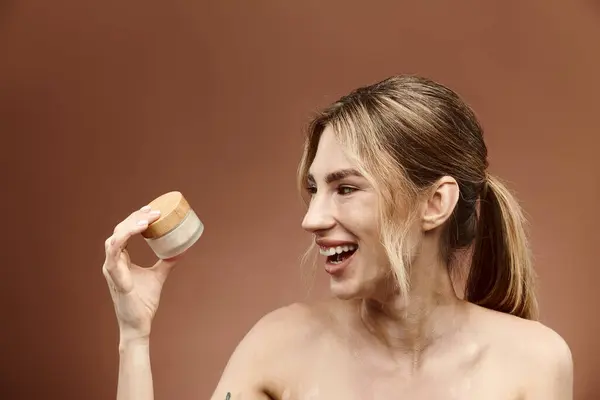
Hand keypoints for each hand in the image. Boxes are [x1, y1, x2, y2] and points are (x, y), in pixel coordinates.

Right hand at [102, 205, 179, 340]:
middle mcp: (113, 261)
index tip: (152, 210)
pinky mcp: (115, 276)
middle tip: (155, 210)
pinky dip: (126, 236)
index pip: (124, 232)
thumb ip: (167, 263)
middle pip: (120, 230)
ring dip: (132, 224)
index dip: (135, 218)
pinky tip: (140, 229)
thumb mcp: (159, 276)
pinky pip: (115, 250)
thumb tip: (182, 250)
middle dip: (136, 217)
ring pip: (116, 237)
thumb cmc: (144, 303)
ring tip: (149, 218)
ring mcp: (111, 268)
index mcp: (120, 260)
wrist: (138, 325)